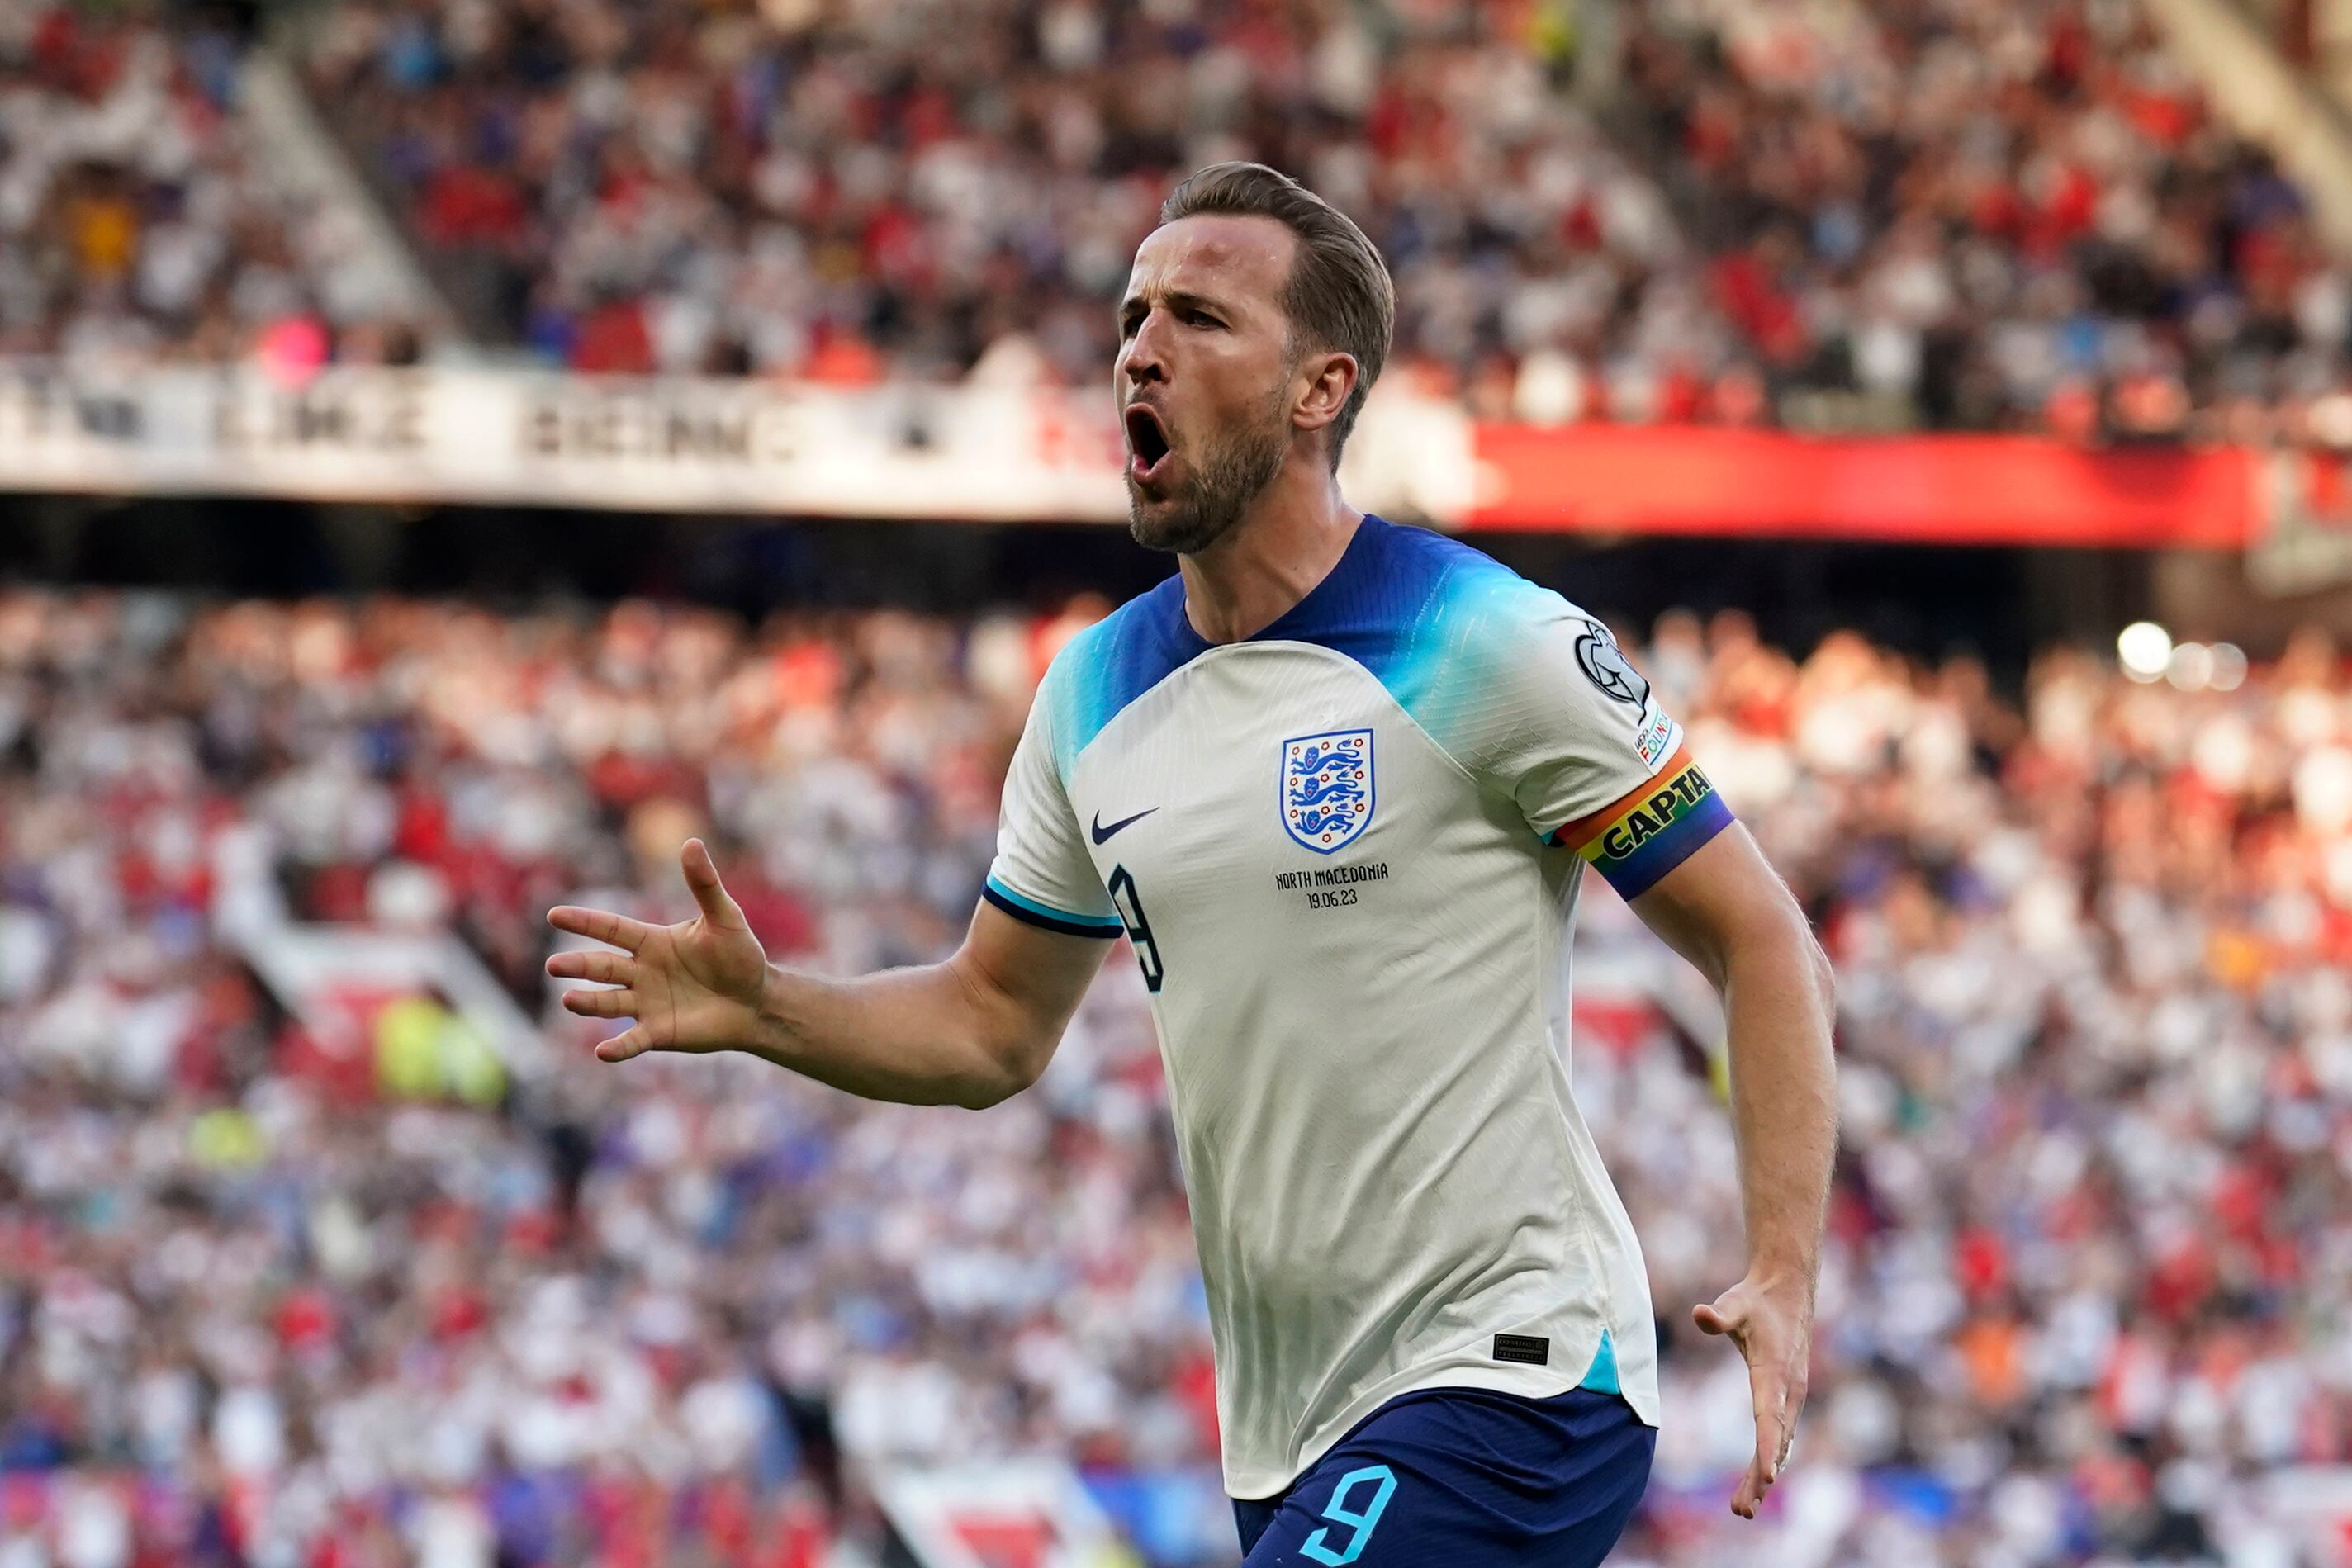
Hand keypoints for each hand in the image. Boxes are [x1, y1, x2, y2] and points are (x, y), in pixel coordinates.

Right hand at [545, 839, 770, 1061]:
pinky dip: (618, 1047)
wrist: (757, 1001)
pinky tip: (602, 1052)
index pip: (610, 929)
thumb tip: (692, 842)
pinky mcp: (659, 1032)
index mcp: (651, 942)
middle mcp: (641, 972)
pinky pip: (633, 1040)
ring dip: (589, 1002)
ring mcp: (646, 1003)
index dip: (584, 922)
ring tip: (569, 999)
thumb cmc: (740, 956)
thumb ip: (705, 884)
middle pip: (601, 967)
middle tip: (554, 965)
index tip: (554, 914)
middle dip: (577, 966)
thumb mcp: (725, 918)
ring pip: (608, 1002)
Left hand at [1694, 1272, 1812, 1518]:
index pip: (1770, 1415)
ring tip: (1743, 1508)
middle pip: (1775, 1441)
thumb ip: (1719, 1314)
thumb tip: (1700, 1314)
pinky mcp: (1788, 1396)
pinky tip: (1759, 1480)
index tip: (1768, 1477)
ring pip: (1779, 1443)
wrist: (1789, 1290)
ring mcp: (1792, 1395)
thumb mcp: (1735, 1302)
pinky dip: (1770, 1458)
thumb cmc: (1757, 1299)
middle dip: (1759, 1477)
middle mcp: (1788, 1390)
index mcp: (1774, 1372)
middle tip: (1741, 1510)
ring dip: (1763, 1475)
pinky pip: (1780, 1434)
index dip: (1768, 1446)